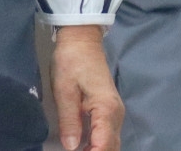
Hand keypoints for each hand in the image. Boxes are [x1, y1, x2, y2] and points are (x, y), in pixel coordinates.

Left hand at [51, 26, 122, 150]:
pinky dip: (98, 145)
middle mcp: (116, 114)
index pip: (104, 146)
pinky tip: (82, 147)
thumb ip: (68, 120)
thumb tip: (71, 148)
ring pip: (111, 144)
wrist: (82, 40)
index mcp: (106, 109)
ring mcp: (115, 113)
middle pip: (111, 148)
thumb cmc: (71, 61)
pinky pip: (108, 135)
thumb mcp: (64, 90)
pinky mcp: (110, 111)